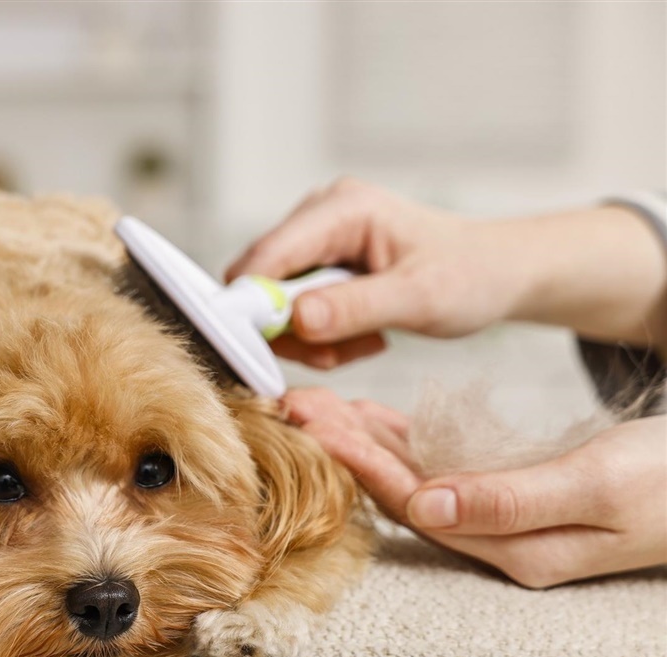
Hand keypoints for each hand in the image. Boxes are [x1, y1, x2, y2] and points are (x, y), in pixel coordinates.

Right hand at [226, 178, 666, 368]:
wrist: (498, 274)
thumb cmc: (471, 276)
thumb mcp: (420, 298)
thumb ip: (355, 308)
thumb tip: (295, 319)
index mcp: (342, 208)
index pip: (269, 255)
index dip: (250, 302)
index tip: (254, 351)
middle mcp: (319, 216)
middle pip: (261, 281)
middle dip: (288, 328)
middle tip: (334, 356)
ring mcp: (317, 241)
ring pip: (275, 303)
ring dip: (310, 338)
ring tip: (363, 345)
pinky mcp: (320, 265)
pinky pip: (295, 310)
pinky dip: (321, 336)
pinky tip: (362, 337)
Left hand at [284, 387, 666, 587]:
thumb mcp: (596, 485)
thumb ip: (509, 500)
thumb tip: (426, 507)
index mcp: (513, 546)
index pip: (413, 504)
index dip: (359, 462)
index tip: (314, 423)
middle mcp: (498, 537)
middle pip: (402, 489)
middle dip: (346, 446)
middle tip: (295, 403)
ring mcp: (504, 512)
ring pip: (416, 473)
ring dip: (365, 437)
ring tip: (318, 403)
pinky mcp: (514, 487)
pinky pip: (443, 463)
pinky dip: (405, 436)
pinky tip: (371, 415)